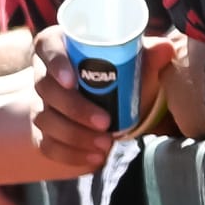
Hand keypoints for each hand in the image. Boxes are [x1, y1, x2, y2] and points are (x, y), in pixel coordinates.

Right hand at [30, 26, 174, 166]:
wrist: (108, 104)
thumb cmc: (118, 74)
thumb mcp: (133, 62)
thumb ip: (147, 55)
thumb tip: (165, 48)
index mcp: (59, 46)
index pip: (46, 45)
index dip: (55, 62)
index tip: (72, 80)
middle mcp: (44, 73)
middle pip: (45, 87)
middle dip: (74, 108)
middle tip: (105, 122)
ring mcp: (39, 104)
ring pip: (45, 119)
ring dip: (74, 135)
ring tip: (105, 144)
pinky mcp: (42, 132)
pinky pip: (47, 145)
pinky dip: (70, 154)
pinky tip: (95, 158)